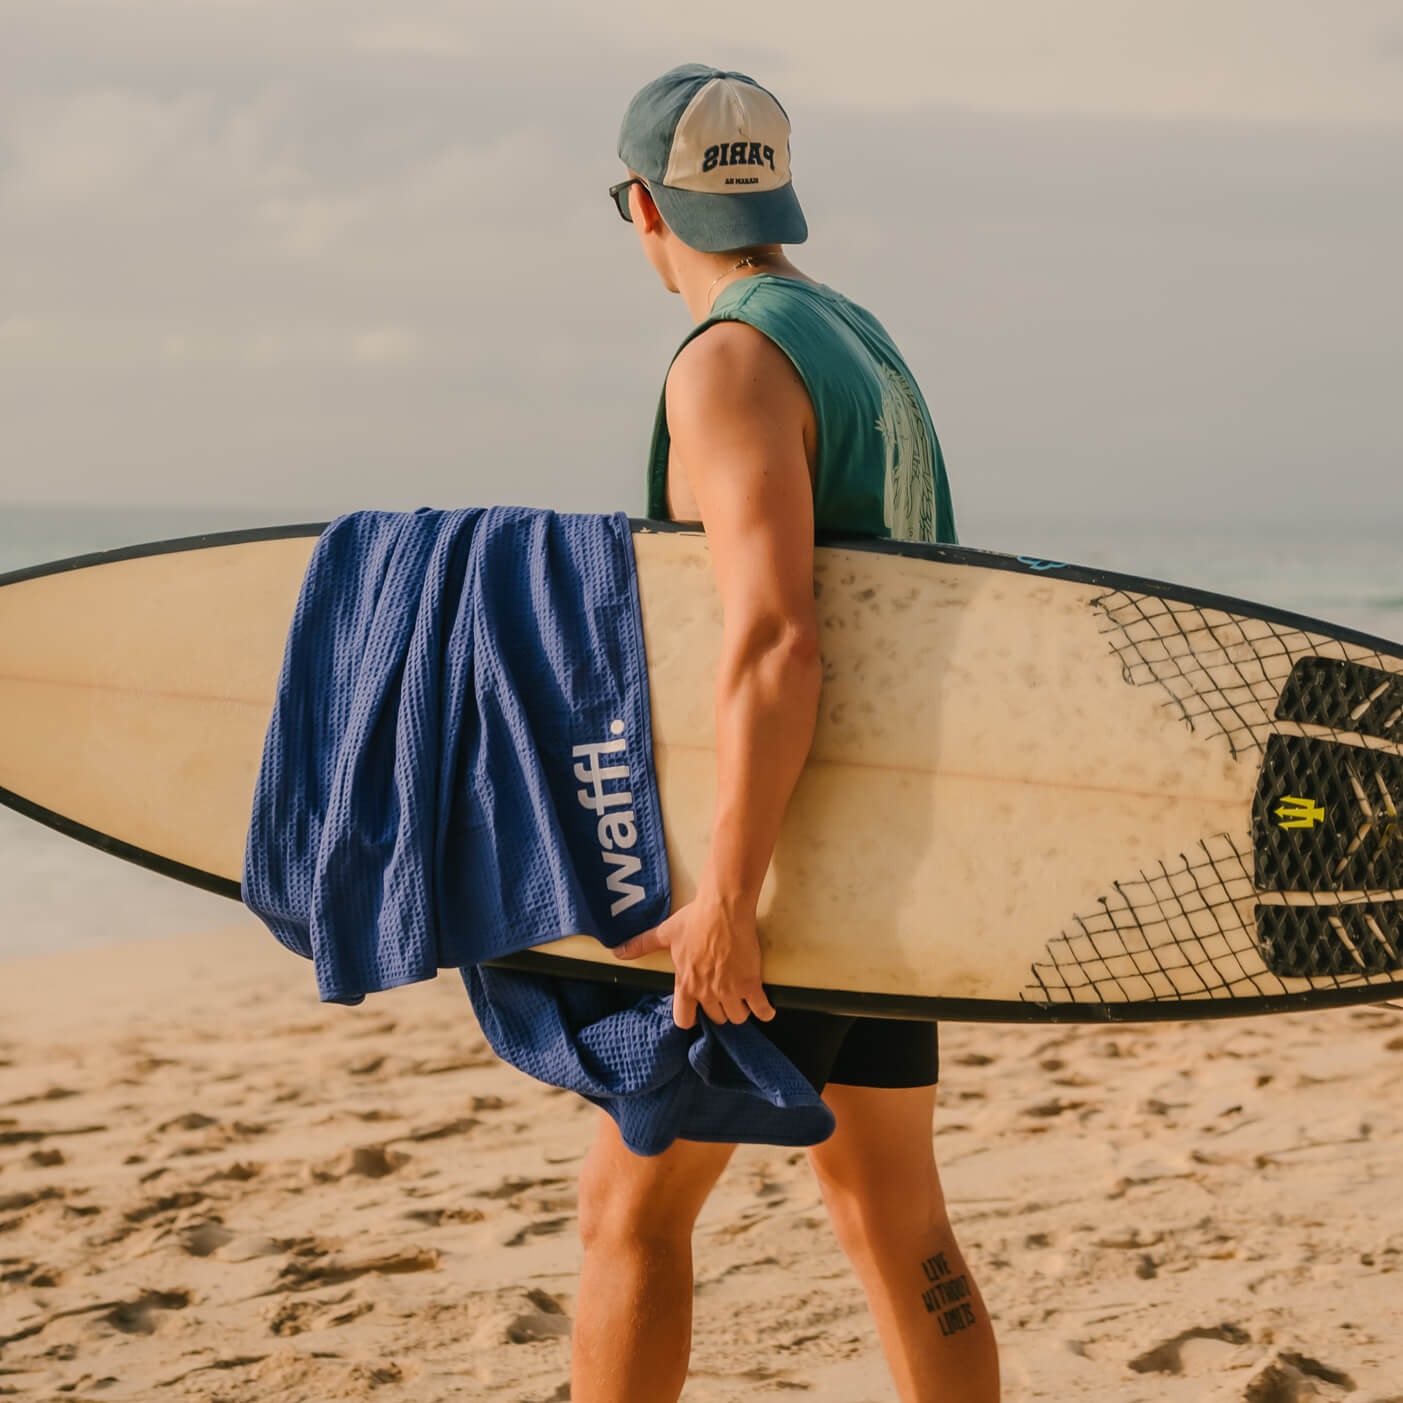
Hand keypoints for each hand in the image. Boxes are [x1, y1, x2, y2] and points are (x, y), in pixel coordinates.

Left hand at [612, 889, 776, 1029]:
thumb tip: (617, 951)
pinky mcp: (750, 984)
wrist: (724, 907)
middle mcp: (706, 992)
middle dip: (720, 1009)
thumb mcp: (665, 933)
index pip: (684, 1020)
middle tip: (724, 995)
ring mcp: (729, 990)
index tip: (699, 1009)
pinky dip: (765, 1011)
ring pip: (737, 1017)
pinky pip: (761, 1010)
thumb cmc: (695, 919)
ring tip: (742, 998)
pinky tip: (765, 1008)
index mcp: (685, 983)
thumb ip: (641, 945)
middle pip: (716, 1018)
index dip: (692, 1016)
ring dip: (740, 1010)